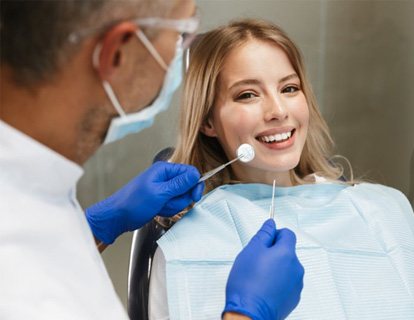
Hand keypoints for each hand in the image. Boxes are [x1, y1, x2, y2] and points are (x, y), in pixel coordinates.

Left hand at [86, 161, 203, 243]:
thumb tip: (195, 175)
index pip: (190, 172)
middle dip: (181, 198)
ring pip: (182, 197)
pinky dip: (169, 209)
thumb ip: (179, 184)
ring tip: (160, 207)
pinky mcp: (162, 198)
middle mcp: (165, 177)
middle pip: (187, 186)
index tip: (194, 196)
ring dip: (174, 205)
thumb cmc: (133, 203)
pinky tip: (158, 210)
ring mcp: (163, 188)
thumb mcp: (159, 193)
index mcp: (164, 170)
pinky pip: (174, 204)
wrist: (117, 217)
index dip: (195, 184)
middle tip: (169, 202)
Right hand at [223, 219, 303, 319]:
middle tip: (256, 259)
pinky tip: (263, 287)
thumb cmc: (248, 284)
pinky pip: (286, 283)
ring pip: (286, 267)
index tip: (265, 239)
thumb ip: (263, 234)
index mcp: (287, 253)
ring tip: (257, 276)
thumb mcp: (251, 250)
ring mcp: (296, 284)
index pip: (288, 233)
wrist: (250, 313)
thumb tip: (270, 224)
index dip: (275, 234)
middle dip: (273, 252)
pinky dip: (277, 282)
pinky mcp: (293, 298)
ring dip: (275, 267)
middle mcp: (296, 268)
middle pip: (287, 251)